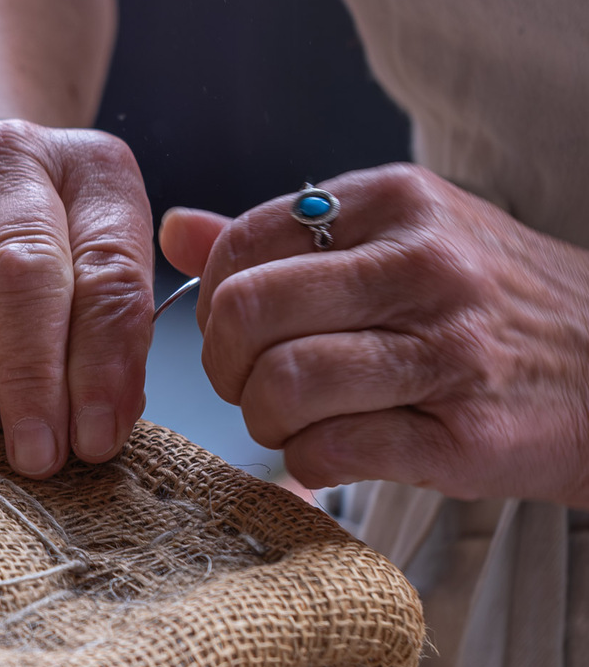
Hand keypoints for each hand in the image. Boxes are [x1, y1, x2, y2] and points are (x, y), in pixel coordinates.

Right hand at [0, 119, 153, 478]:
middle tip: (39, 453)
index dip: (102, 364)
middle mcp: (3, 161)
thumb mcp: (109, 278)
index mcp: (89, 168)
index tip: (96, 438)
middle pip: (19, 274)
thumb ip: (116, 340)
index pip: (107, 269)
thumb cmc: (57, 253)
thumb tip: (101, 424)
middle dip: (31, 379)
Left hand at [160, 163, 588, 506]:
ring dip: (265, 422)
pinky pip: (328, 452)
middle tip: (254, 385)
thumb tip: (176, 228)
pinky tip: (336, 451)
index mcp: (394, 202)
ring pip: (280, 386)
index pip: (241, 245)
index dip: (215, 302)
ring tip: (297, 422)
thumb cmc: (490, 306)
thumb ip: (286, 237)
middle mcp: (422, 264)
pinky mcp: (464, 434)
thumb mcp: (402, 238)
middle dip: (226, 367)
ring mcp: (448, 350)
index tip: (241, 332)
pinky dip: (309, 464)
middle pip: (246, 315)